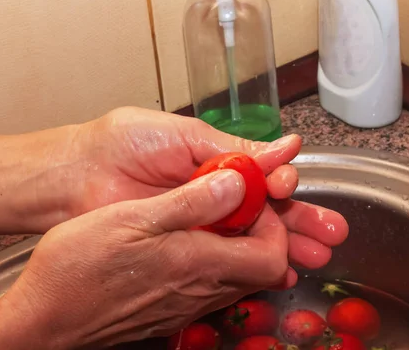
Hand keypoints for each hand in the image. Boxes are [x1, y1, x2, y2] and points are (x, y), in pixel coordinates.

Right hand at [0, 169, 291, 349]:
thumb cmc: (79, 267)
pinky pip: (210, 288)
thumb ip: (189, 202)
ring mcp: (185, 306)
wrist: (45, 318)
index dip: (274, 226)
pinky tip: (187, 245)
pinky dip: (214, 263)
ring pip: (236, 279)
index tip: (251, 199)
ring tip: (212, 219)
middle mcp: (200, 292)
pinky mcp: (169, 312)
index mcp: (199, 264)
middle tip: (236, 205)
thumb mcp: (132, 218)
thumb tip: (236, 183)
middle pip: (260, 270)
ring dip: (237, 248)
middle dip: (261, 234)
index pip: (272, 257)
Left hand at [43, 107, 347, 275]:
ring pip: (252, 238)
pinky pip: (223, 260)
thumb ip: (233, 148)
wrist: (77, 174)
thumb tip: (284, 145)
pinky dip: (250, 268)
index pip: (264, 176)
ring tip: (317, 256)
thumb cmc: (123, 144)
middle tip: (332, 235)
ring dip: (287, 246)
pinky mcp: (182, 248)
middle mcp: (213, 194)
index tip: (291, 188)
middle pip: (268, 211)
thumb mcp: (183, 134)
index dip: (283, 184)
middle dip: (301, 221)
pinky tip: (276, 274)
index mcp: (216, 162)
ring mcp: (199, 224)